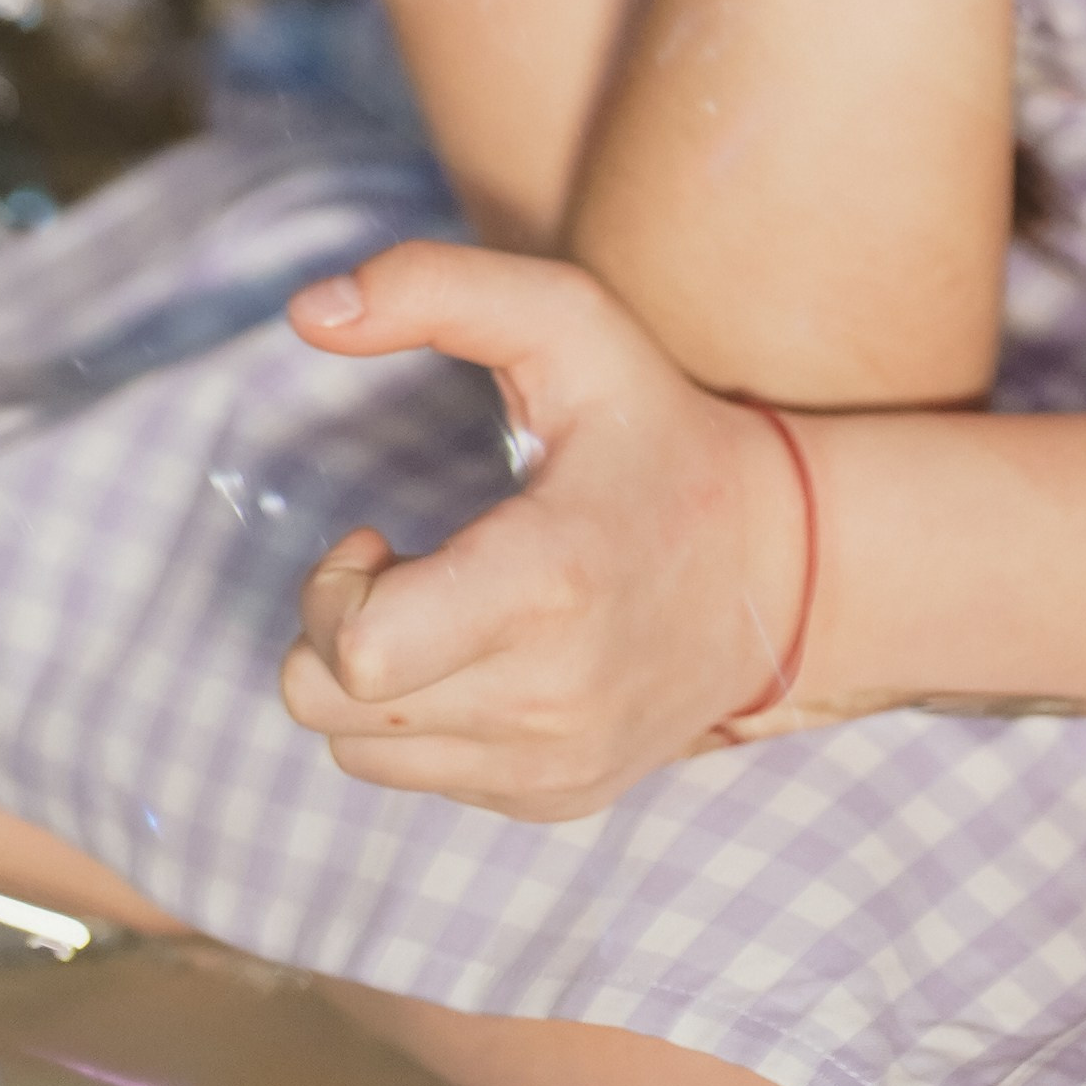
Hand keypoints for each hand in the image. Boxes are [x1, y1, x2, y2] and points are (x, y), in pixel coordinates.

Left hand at [279, 244, 813, 819]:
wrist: (779, 570)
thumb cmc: (655, 433)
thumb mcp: (570, 324)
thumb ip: (436, 288)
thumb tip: (306, 310)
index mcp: (549, 582)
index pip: (358, 652)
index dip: (336, 587)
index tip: (385, 538)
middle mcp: (552, 696)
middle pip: (330, 705)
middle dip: (335, 628)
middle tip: (407, 573)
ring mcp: (554, 761)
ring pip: (357, 750)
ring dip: (372, 678)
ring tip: (448, 610)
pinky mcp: (553, 797)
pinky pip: (417, 779)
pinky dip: (423, 719)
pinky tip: (488, 655)